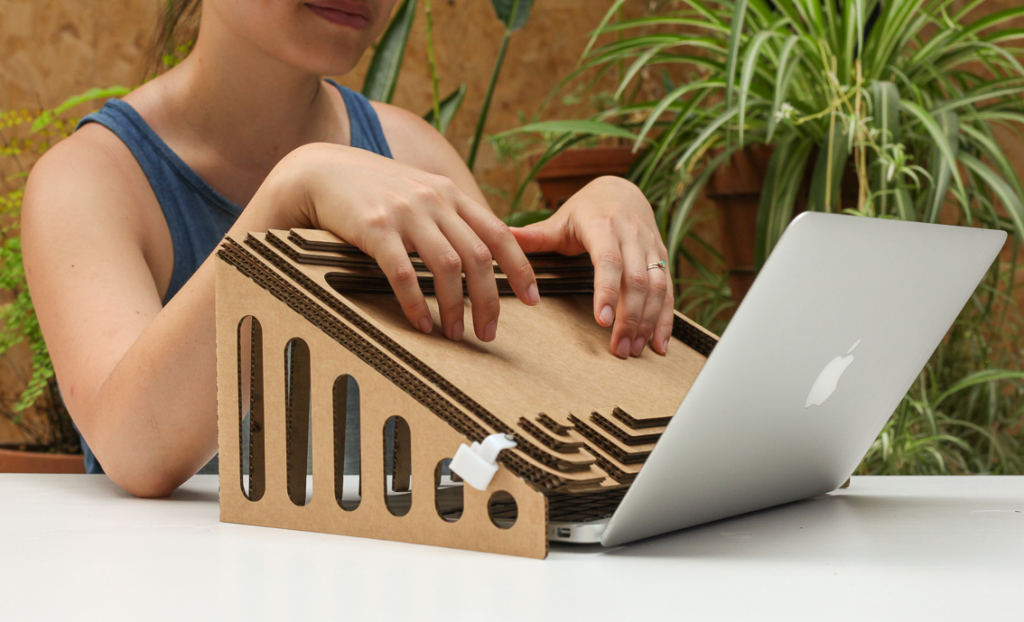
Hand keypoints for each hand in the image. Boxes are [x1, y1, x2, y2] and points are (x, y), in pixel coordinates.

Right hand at [283, 144, 539, 340]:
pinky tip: (421, 323)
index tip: (534, 299)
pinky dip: (416, 302)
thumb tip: (482, 256)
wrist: (320, 171)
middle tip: (489, 333)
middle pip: (478, 257)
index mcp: (450, 194)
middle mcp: (434, 200)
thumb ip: (449, 217)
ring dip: (456, 306)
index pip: (499, 233)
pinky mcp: (374, 228)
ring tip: (456, 334)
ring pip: (448, 267)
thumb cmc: (374, 191)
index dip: (521, 268)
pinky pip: (403, 273)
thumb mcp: (419, 193)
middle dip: (489, 300)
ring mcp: (405, 213)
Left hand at [511, 176, 672, 358]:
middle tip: (619, 349)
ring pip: (658, 287)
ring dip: (648, 322)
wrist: (621, 189)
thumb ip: (535, 235)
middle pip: (637, 280)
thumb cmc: (586, 210)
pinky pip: (669, 290)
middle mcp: (632, 236)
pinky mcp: (663, 258)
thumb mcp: (560, 219)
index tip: (602, 321)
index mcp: (603, 226)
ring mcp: (651, 247)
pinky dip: (666, 319)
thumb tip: (503, 236)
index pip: (608, 261)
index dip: (607, 291)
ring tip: (635, 350)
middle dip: (630, 317)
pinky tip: (659, 344)